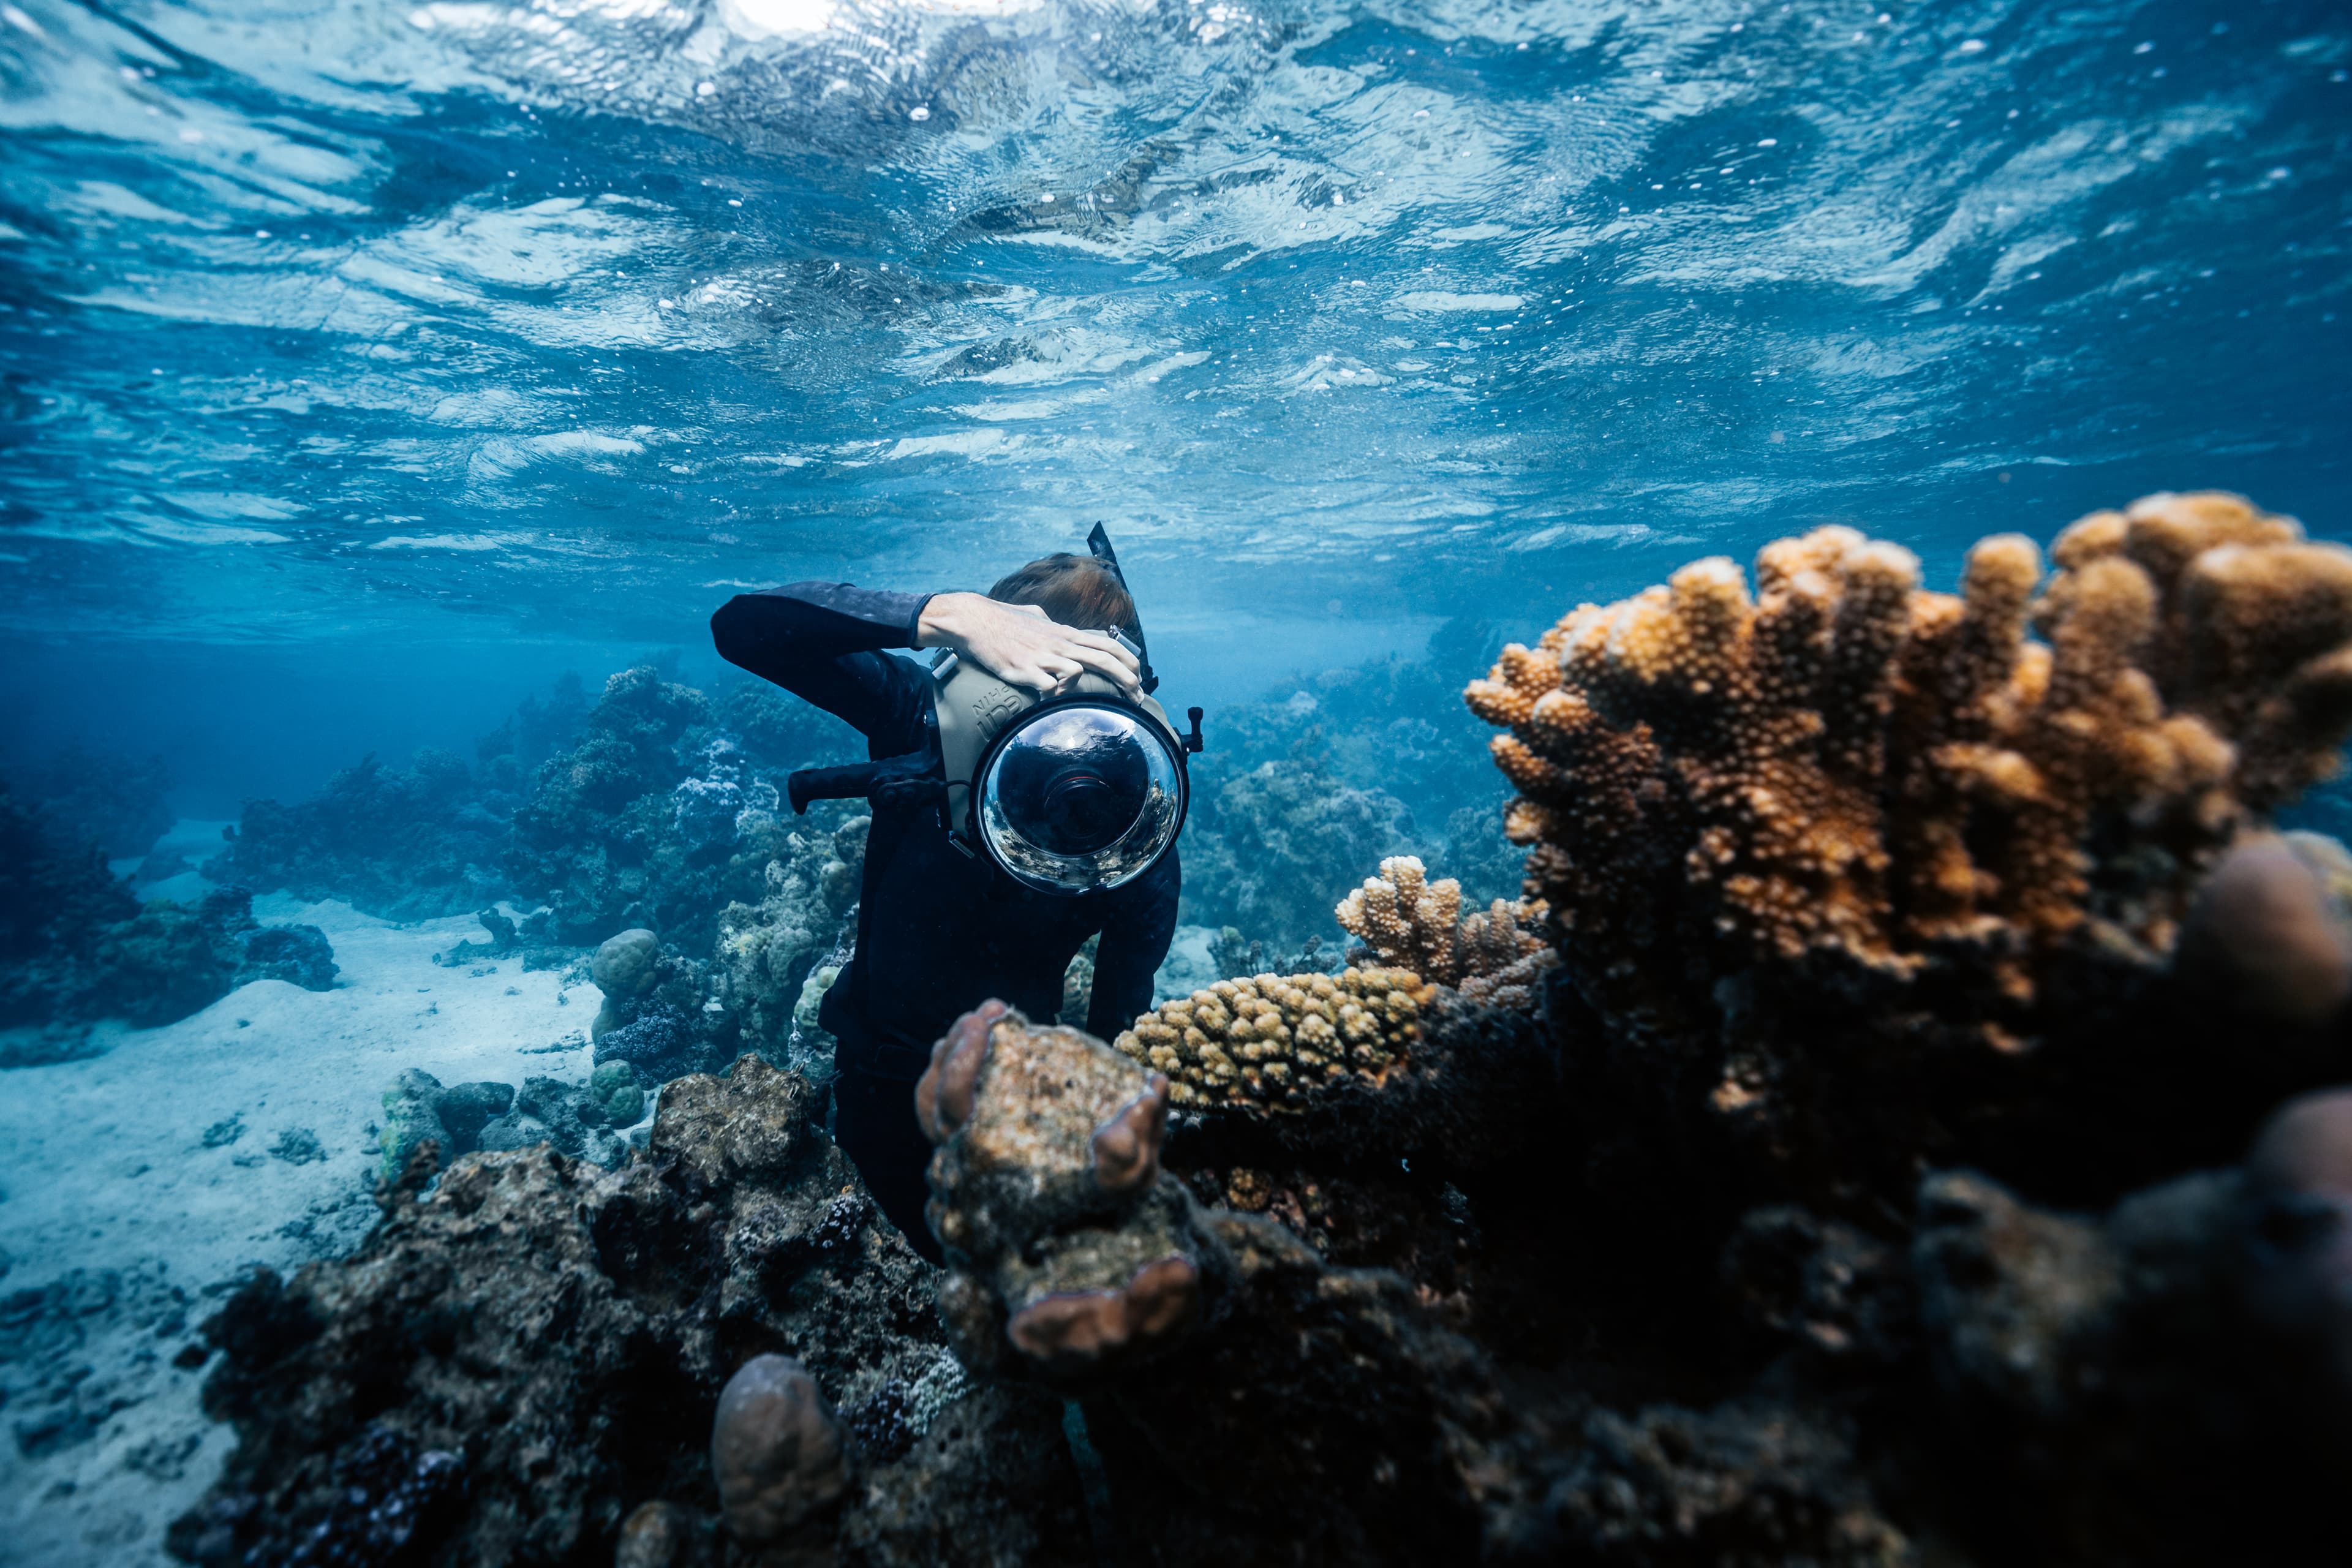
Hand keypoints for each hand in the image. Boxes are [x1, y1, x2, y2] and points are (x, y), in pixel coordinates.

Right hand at [915, 592, 1141, 698]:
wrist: (975, 620)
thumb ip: (1049, 623)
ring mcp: (1043, 657)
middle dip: (1127, 679)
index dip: (1128, 661)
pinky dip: (1057, 696)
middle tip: (1138, 697)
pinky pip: (1050, 686)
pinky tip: (1055, 701)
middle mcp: (1059, 644)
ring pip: (1081, 670)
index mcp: (1065, 633)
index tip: (1139, 678)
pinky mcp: (1024, 669)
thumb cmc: (1003, 619)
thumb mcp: (1035, 617)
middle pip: (1105, 658)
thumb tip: (1054, 623)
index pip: (1107, 644)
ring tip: (1099, 704)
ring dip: (1094, 689)